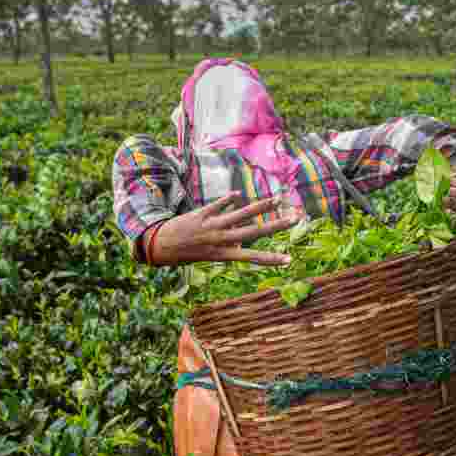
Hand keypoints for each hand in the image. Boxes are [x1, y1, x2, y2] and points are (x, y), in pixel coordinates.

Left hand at [148, 193, 300, 266]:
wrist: (160, 245)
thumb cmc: (185, 253)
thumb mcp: (208, 257)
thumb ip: (226, 249)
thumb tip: (242, 245)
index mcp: (222, 254)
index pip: (252, 257)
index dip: (271, 259)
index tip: (288, 259)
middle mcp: (220, 239)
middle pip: (254, 231)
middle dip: (276, 225)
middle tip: (295, 218)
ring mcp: (212, 225)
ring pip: (241, 214)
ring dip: (261, 206)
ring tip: (277, 199)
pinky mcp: (202, 213)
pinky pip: (218, 205)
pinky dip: (228, 200)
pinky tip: (238, 195)